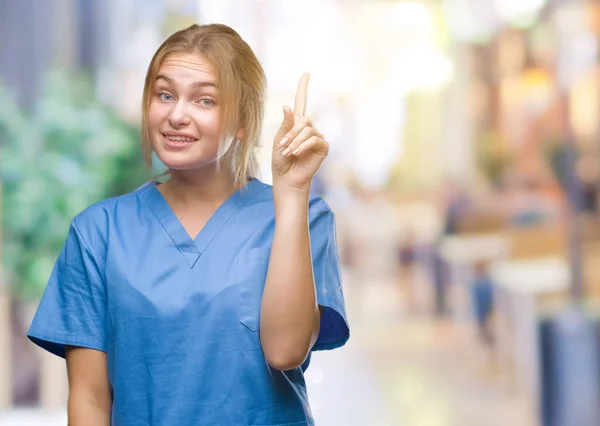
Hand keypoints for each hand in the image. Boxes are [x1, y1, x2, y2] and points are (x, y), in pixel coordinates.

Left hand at [272, 73, 328, 192]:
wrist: (287, 178)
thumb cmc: (281, 161)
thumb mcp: (280, 140)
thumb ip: (286, 124)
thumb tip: (288, 106)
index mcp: (296, 124)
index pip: (301, 102)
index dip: (303, 88)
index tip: (306, 73)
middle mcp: (309, 128)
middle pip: (303, 120)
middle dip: (291, 133)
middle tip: (283, 146)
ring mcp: (317, 137)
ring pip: (308, 129)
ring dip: (295, 141)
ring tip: (289, 153)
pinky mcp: (323, 147)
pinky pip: (314, 139)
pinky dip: (303, 146)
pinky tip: (297, 154)